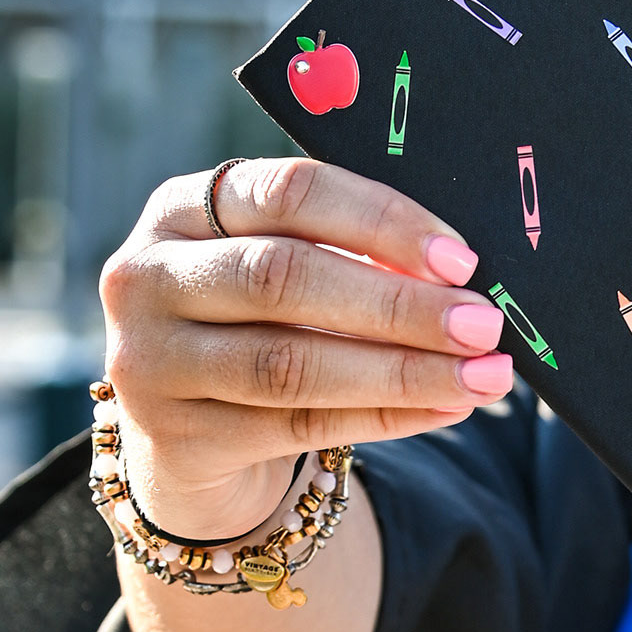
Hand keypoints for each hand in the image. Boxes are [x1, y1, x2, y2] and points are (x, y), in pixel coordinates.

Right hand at [100, 156, 514, 541]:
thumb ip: (350, 258)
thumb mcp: (286, 273)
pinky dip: (384, 417)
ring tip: (482, 377)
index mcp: (182, 208)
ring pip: (291, 363)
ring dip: (402, 370)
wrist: (188, 436)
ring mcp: (151, 362)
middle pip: (284, 278)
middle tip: (482, 324)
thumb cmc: (258, 328)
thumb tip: (460, 277)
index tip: (461, 259)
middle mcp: (148, 277)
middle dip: (399, 304)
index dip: (381, 221)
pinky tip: (445, 409)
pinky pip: (299, 425)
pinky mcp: (178, 437)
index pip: (288, 193)